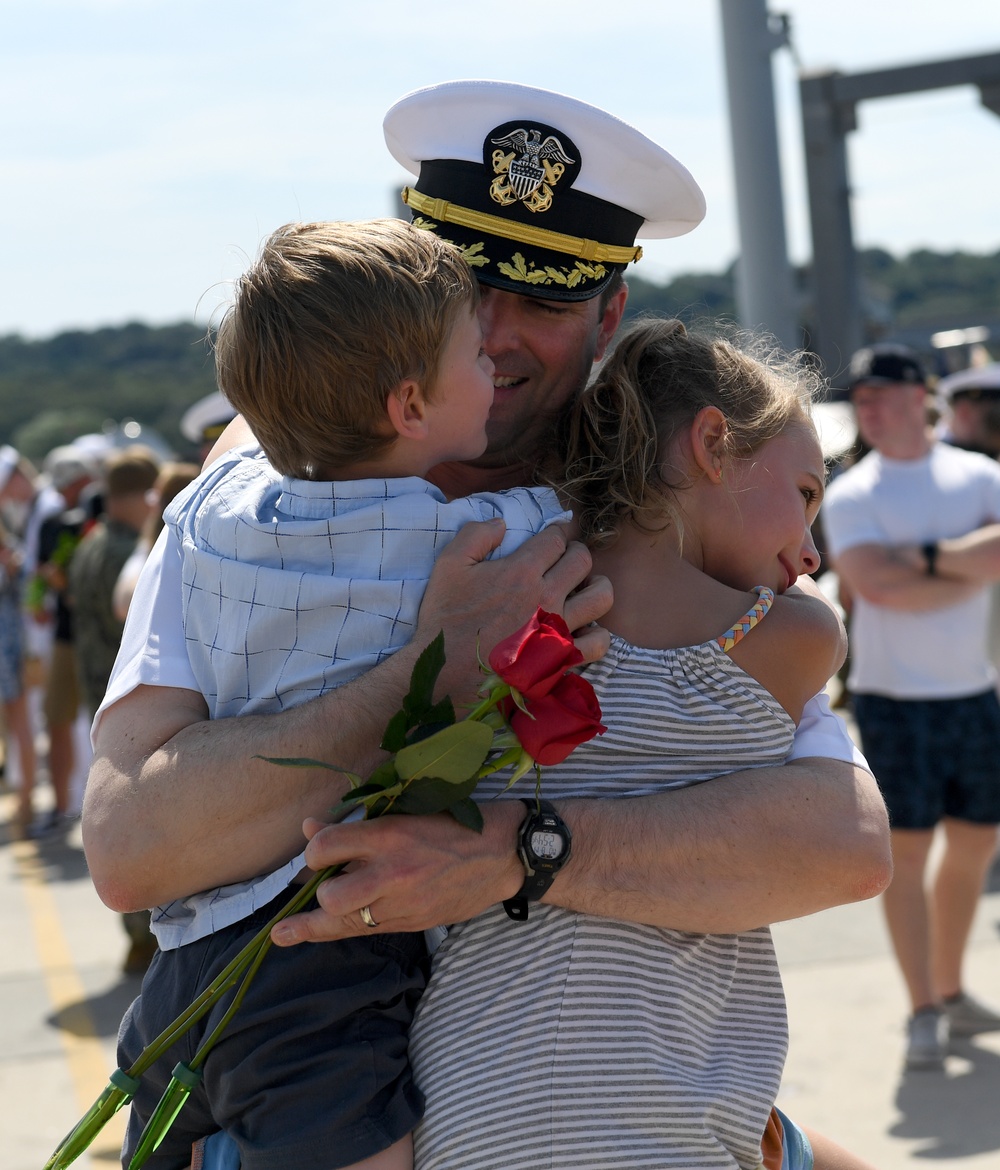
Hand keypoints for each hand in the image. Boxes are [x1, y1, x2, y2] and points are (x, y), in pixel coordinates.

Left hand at [270, 802, 524, 944]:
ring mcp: (402, 903)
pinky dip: (336, 929)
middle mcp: (392, 872)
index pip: (327, 846)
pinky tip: (301, 935)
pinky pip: (363, 931)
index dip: (313, 850)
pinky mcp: (411, 923)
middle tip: (323, 882)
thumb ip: (359, 825)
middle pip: (331, 896)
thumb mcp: (407, 812)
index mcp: (390, 834)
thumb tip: (309, 828)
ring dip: (317, 921)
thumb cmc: (453, 825)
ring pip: (342, 923)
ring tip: (288, 928)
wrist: (501, 854)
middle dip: (318, 891)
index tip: (318, 850)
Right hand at [415, 520, 611, 705]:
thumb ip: (474, 535)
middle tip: (566, 558)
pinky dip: (596, 633)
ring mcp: (558, 629)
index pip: (555, 539)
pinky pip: (598, 642)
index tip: (553, 535)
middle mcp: (547, 596)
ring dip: (596, 585)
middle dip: (576, 552)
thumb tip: (501, 523)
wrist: (445, 675)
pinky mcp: (562, 658)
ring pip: (601, 596)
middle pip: (582, 560)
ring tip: (583, 588)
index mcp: (522, 571)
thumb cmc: (445, 620)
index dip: (556, 532)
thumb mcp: (448, 566)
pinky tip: (582, 628)